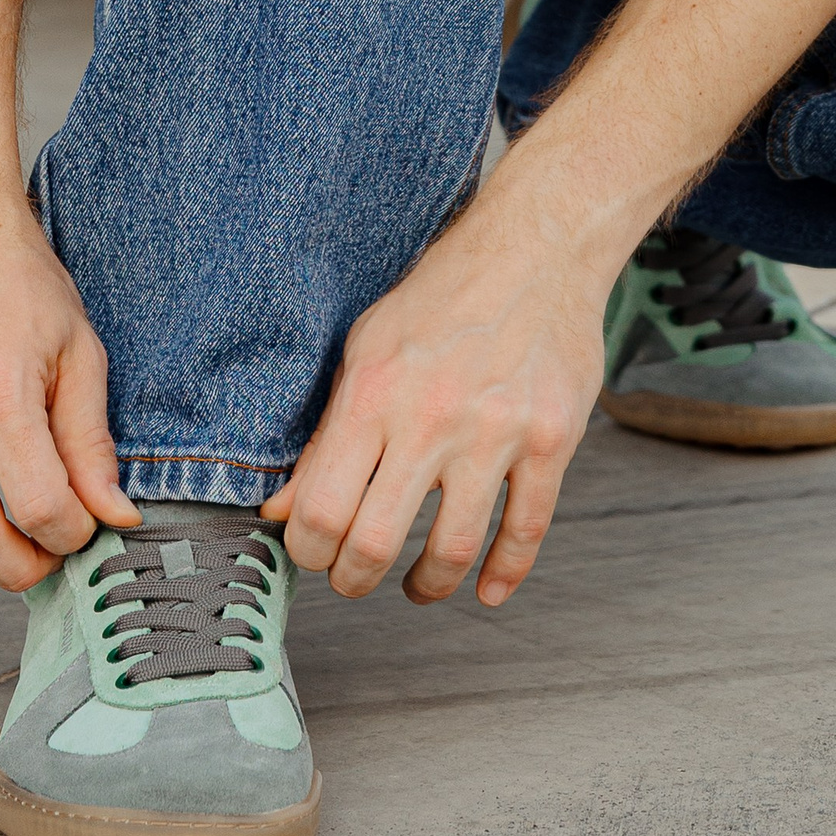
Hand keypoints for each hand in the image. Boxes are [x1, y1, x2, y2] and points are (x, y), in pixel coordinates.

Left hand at [263, 202, 608, 607]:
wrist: (537, 247)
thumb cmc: (442, 295)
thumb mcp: (365, 348)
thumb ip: (325, 434)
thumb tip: (283, 510)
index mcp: (374, 393)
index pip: (321, 508)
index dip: (307, 550)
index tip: (313, 551)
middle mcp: (432, 417)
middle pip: (377, 542)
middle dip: (355, 579)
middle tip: (354, 578)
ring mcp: (498, 431)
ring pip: (454, 548)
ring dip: (428, 585)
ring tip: (418, 585)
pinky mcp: (552, 439)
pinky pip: (527, 529)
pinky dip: (506, 573)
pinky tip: (488, 588)